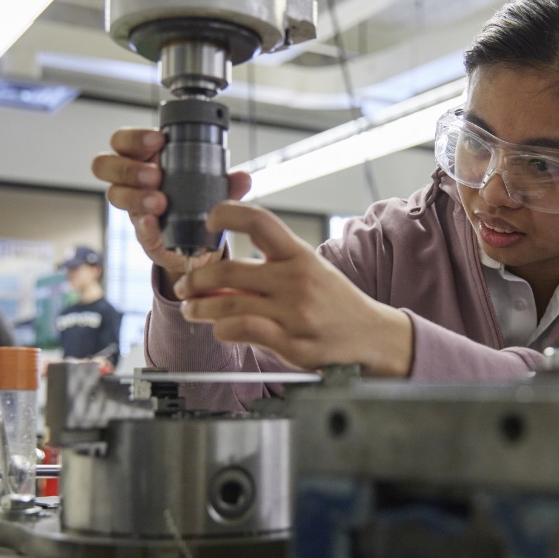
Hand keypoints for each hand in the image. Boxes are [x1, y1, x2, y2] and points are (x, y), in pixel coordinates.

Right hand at [92, 128, 251, 293]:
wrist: (199, 242)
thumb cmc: (196, 202)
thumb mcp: (213, 187)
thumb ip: (227, 182)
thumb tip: (244, 177)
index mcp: (145, 159)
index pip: (123, 141)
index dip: (134, 138)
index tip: (158, 140)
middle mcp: (131, 181)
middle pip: (105, 164)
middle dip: (128, 167)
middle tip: (155, 175)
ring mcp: (132, 207)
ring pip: (113, 194)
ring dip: (135, 195)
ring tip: (159, 202)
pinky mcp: (143, 234)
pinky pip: (135, 228)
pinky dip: (144, 225)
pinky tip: (153, 222)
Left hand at [174, 202, 413, 376]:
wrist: (373, 337)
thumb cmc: (336, 303)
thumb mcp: (310, 271)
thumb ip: (269, 268)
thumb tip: (221, 272)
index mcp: (300, 255)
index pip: (258, 221)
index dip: (226, 213)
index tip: (209, 221)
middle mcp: (297, 280)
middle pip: (230, 269)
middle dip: (196, 278)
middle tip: (185, 285)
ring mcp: (295, 313)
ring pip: (229, 303)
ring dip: (200, 306)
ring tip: (192, 308)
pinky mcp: (293, 343)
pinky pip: (243, 330)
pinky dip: (222, 329)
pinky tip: (219, 329)